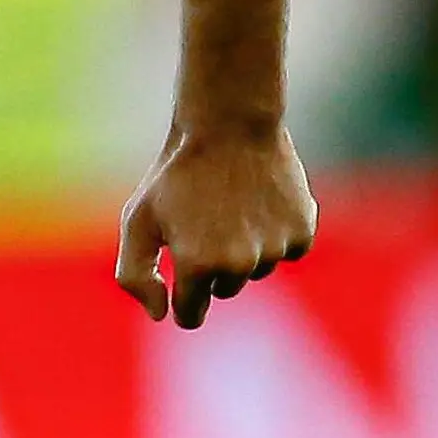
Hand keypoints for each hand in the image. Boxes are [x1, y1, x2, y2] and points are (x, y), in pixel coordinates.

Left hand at [115, 123, 315, 328]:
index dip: (183, 300)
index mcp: (195, 265)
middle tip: (205, 220)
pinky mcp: (302, 232)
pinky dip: (276, 234)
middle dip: (212, 265)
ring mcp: (274, 249)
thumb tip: (162, 315)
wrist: (229, 122)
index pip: (190, 315)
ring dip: (246, 248)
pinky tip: (261, 202)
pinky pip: (288, 252)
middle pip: (224, 290)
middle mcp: (238, 265)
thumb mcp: (137, 220)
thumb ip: (136, 276)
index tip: (182, 276)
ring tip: (232, 205)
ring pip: (257, 270)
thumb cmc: (177, 174)